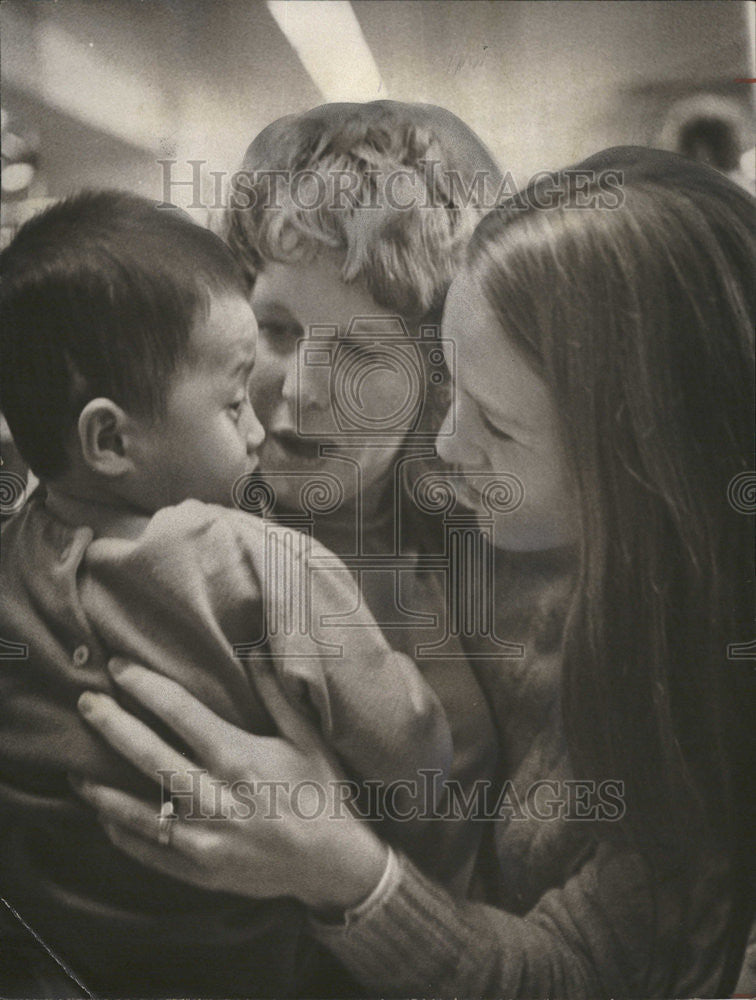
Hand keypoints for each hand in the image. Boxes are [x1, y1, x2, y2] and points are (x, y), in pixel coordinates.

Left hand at [72, 659, 388, 910]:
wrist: (335, 863)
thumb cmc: (323, 792)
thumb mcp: (307, 738)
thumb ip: (276, 694)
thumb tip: (255, 648)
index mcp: (241, 759)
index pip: (181, 713)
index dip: (146, 687)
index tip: (120, 668)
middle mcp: (217, 798)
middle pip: (150, 756)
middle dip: (113, 726)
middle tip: (85, 703)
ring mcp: (206, 839)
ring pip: (140, 811)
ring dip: (103, 789)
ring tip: (76, 769)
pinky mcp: (202, 870)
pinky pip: (150, 852)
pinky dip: (123, 833)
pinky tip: (104, 817)